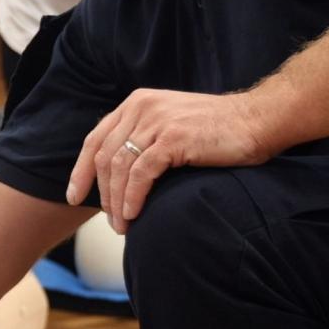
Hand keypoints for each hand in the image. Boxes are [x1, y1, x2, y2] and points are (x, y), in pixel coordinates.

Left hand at [66, 88, 268, 234]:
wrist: (255, 120)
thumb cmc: (216, 130)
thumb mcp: (171, 125)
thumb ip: (145, 138)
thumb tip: (118, 176)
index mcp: (137, 102)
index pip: (96, 138)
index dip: (81, 170)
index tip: (74, 197)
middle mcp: (142, 107)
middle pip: (104, 156)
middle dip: (102, 194)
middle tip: (111, 223)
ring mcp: (158, 121)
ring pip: (120, 167)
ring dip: (116, 202)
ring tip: (123, 226)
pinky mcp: (174, 137)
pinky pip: (141, 173)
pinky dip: (133, 196)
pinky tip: (134, 214)